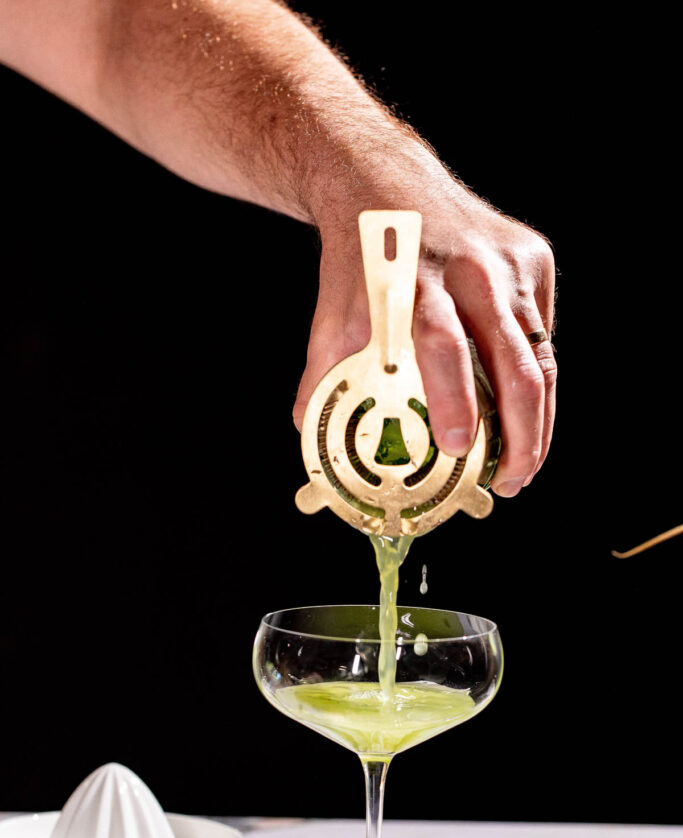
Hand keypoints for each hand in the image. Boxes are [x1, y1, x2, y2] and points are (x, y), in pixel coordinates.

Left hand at [294, 177, 555, 497]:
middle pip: (514, 363)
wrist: (384, 182)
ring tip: (523, 466)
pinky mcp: (533, 258)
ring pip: (541, 357)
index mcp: (415, 283)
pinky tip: (523, 414)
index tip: (457, 448)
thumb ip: (324, 376)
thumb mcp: (333, 313)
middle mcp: (471, 270)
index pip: (442, 347)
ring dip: (538, 421)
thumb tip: (310, 439)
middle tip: (509, 482)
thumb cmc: (361, 260)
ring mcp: (510, 263)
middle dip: (520, 434)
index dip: (454, 400)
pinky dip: (537, 380)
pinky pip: (543, 333)